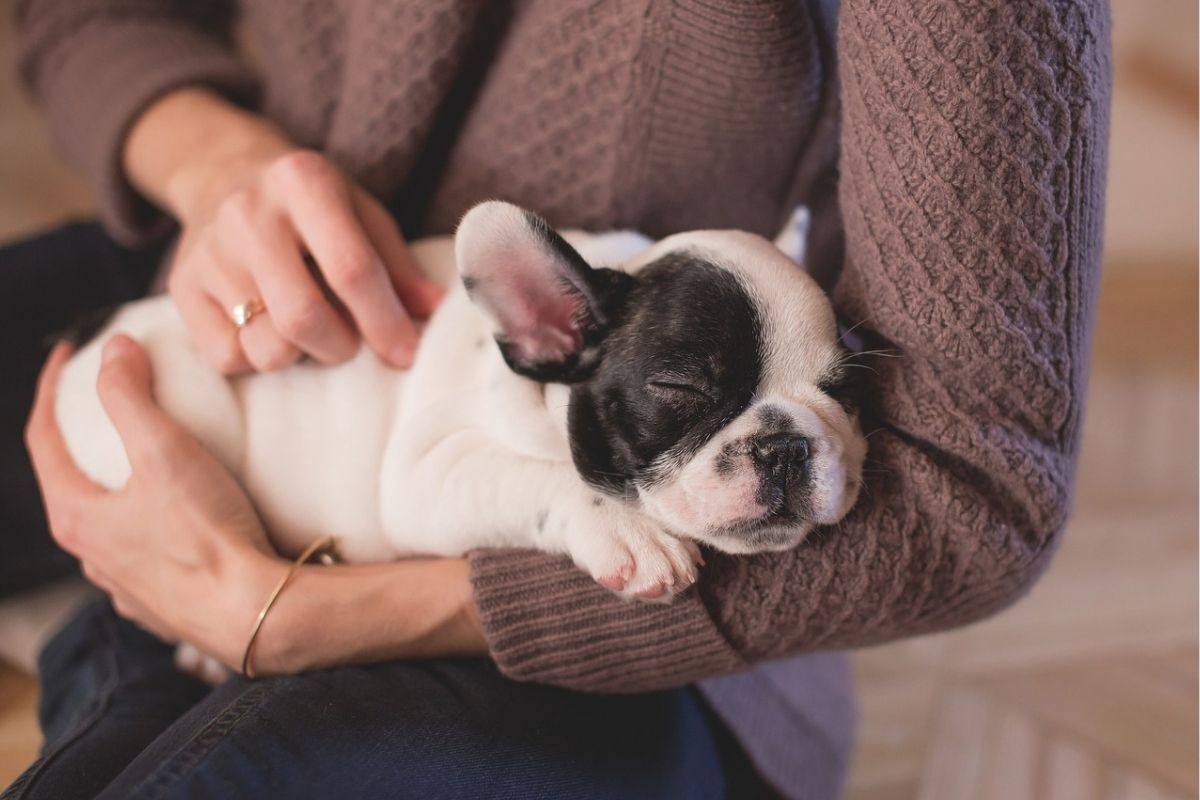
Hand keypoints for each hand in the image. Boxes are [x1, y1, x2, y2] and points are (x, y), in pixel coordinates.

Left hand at [26, 337, 487, 674]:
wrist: (255, 612)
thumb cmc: (207, 535)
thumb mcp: (166, 452)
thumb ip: (132, 396)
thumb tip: (114, 349)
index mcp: (77, 516)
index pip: (42, 439)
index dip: (51, 388)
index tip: (68, 354)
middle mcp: (90, 556)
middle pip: (71, 482)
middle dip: (83, 438)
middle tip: (107, 403)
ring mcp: (124, 585)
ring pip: (108, 523)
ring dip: (117, 486)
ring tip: (147, 460)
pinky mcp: (161, 604)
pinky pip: (143, 554)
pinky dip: (149, 524)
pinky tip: (178, 518)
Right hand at [126, 88, 442, 374]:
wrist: (221, 172)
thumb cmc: (310, 205)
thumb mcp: (361, 213)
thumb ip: (398, 265)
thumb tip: (439, 311)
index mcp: (304, 182)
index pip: (351, 269)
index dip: (384, 321)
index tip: (405, 354)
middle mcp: (248, 212)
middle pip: (303, 318)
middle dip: (341, 346)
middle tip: (350, 341)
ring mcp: (208, 251)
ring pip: (265, 347)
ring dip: (300, 355)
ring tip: (307, 330)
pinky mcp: (181, 287)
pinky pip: (227, 358)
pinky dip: (257, 357)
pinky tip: (266, 328)